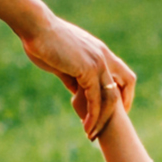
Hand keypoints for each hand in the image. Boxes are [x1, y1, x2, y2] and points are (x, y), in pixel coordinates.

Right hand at [20, 13, 134, 137]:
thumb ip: (73, 77)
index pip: (123, 74)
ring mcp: (98, 62)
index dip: (123, 92)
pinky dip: (92, 116)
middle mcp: (104, 56)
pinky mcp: (88, 70)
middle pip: (125, 85)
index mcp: (100, 52)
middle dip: (120, 108)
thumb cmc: (43, 41)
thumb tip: (76, 92)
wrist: (36, 27)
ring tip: (92, 134)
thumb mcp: (63, 62)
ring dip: (103, 119)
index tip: (115, 109)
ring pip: (110, 97)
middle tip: (109, 126)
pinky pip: (95, 99)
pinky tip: (85, 126)